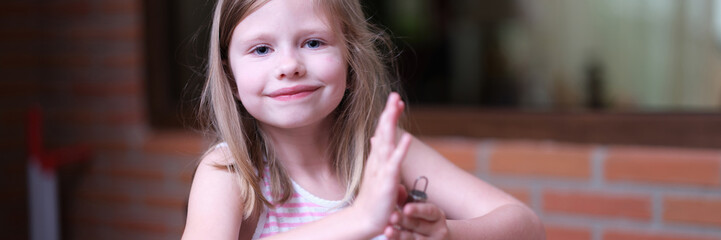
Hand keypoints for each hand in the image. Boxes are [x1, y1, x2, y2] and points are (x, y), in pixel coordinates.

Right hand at [352, 92, 412, 233]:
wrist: (365, 218)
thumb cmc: (373, 197)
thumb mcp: (376, 171)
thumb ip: (377, 153)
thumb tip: (375, 137)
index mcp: (377, 157)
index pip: (383, 131)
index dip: (389, 116)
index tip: (396, 100)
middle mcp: (377, 159)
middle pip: (383, 131)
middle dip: (389, 113)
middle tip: (395, 95)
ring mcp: (381, 169)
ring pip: (387, 141)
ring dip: (391, 123)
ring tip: (396, 107)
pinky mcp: (387, 181)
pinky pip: (395, 162)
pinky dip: (401, 149)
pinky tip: (407, 137)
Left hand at [385, 202, 449, 239]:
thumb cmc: (422, 221)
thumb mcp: (419, 211)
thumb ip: (407, 200)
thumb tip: (398, 188)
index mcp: (437, 216)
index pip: (429, 211)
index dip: (418, 210)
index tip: (406, 208)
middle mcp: (437, 230)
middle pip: (418, 225)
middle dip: (404, 221)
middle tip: (392, 217)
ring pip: (414, 239)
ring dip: (399, 236)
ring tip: (388, 231)